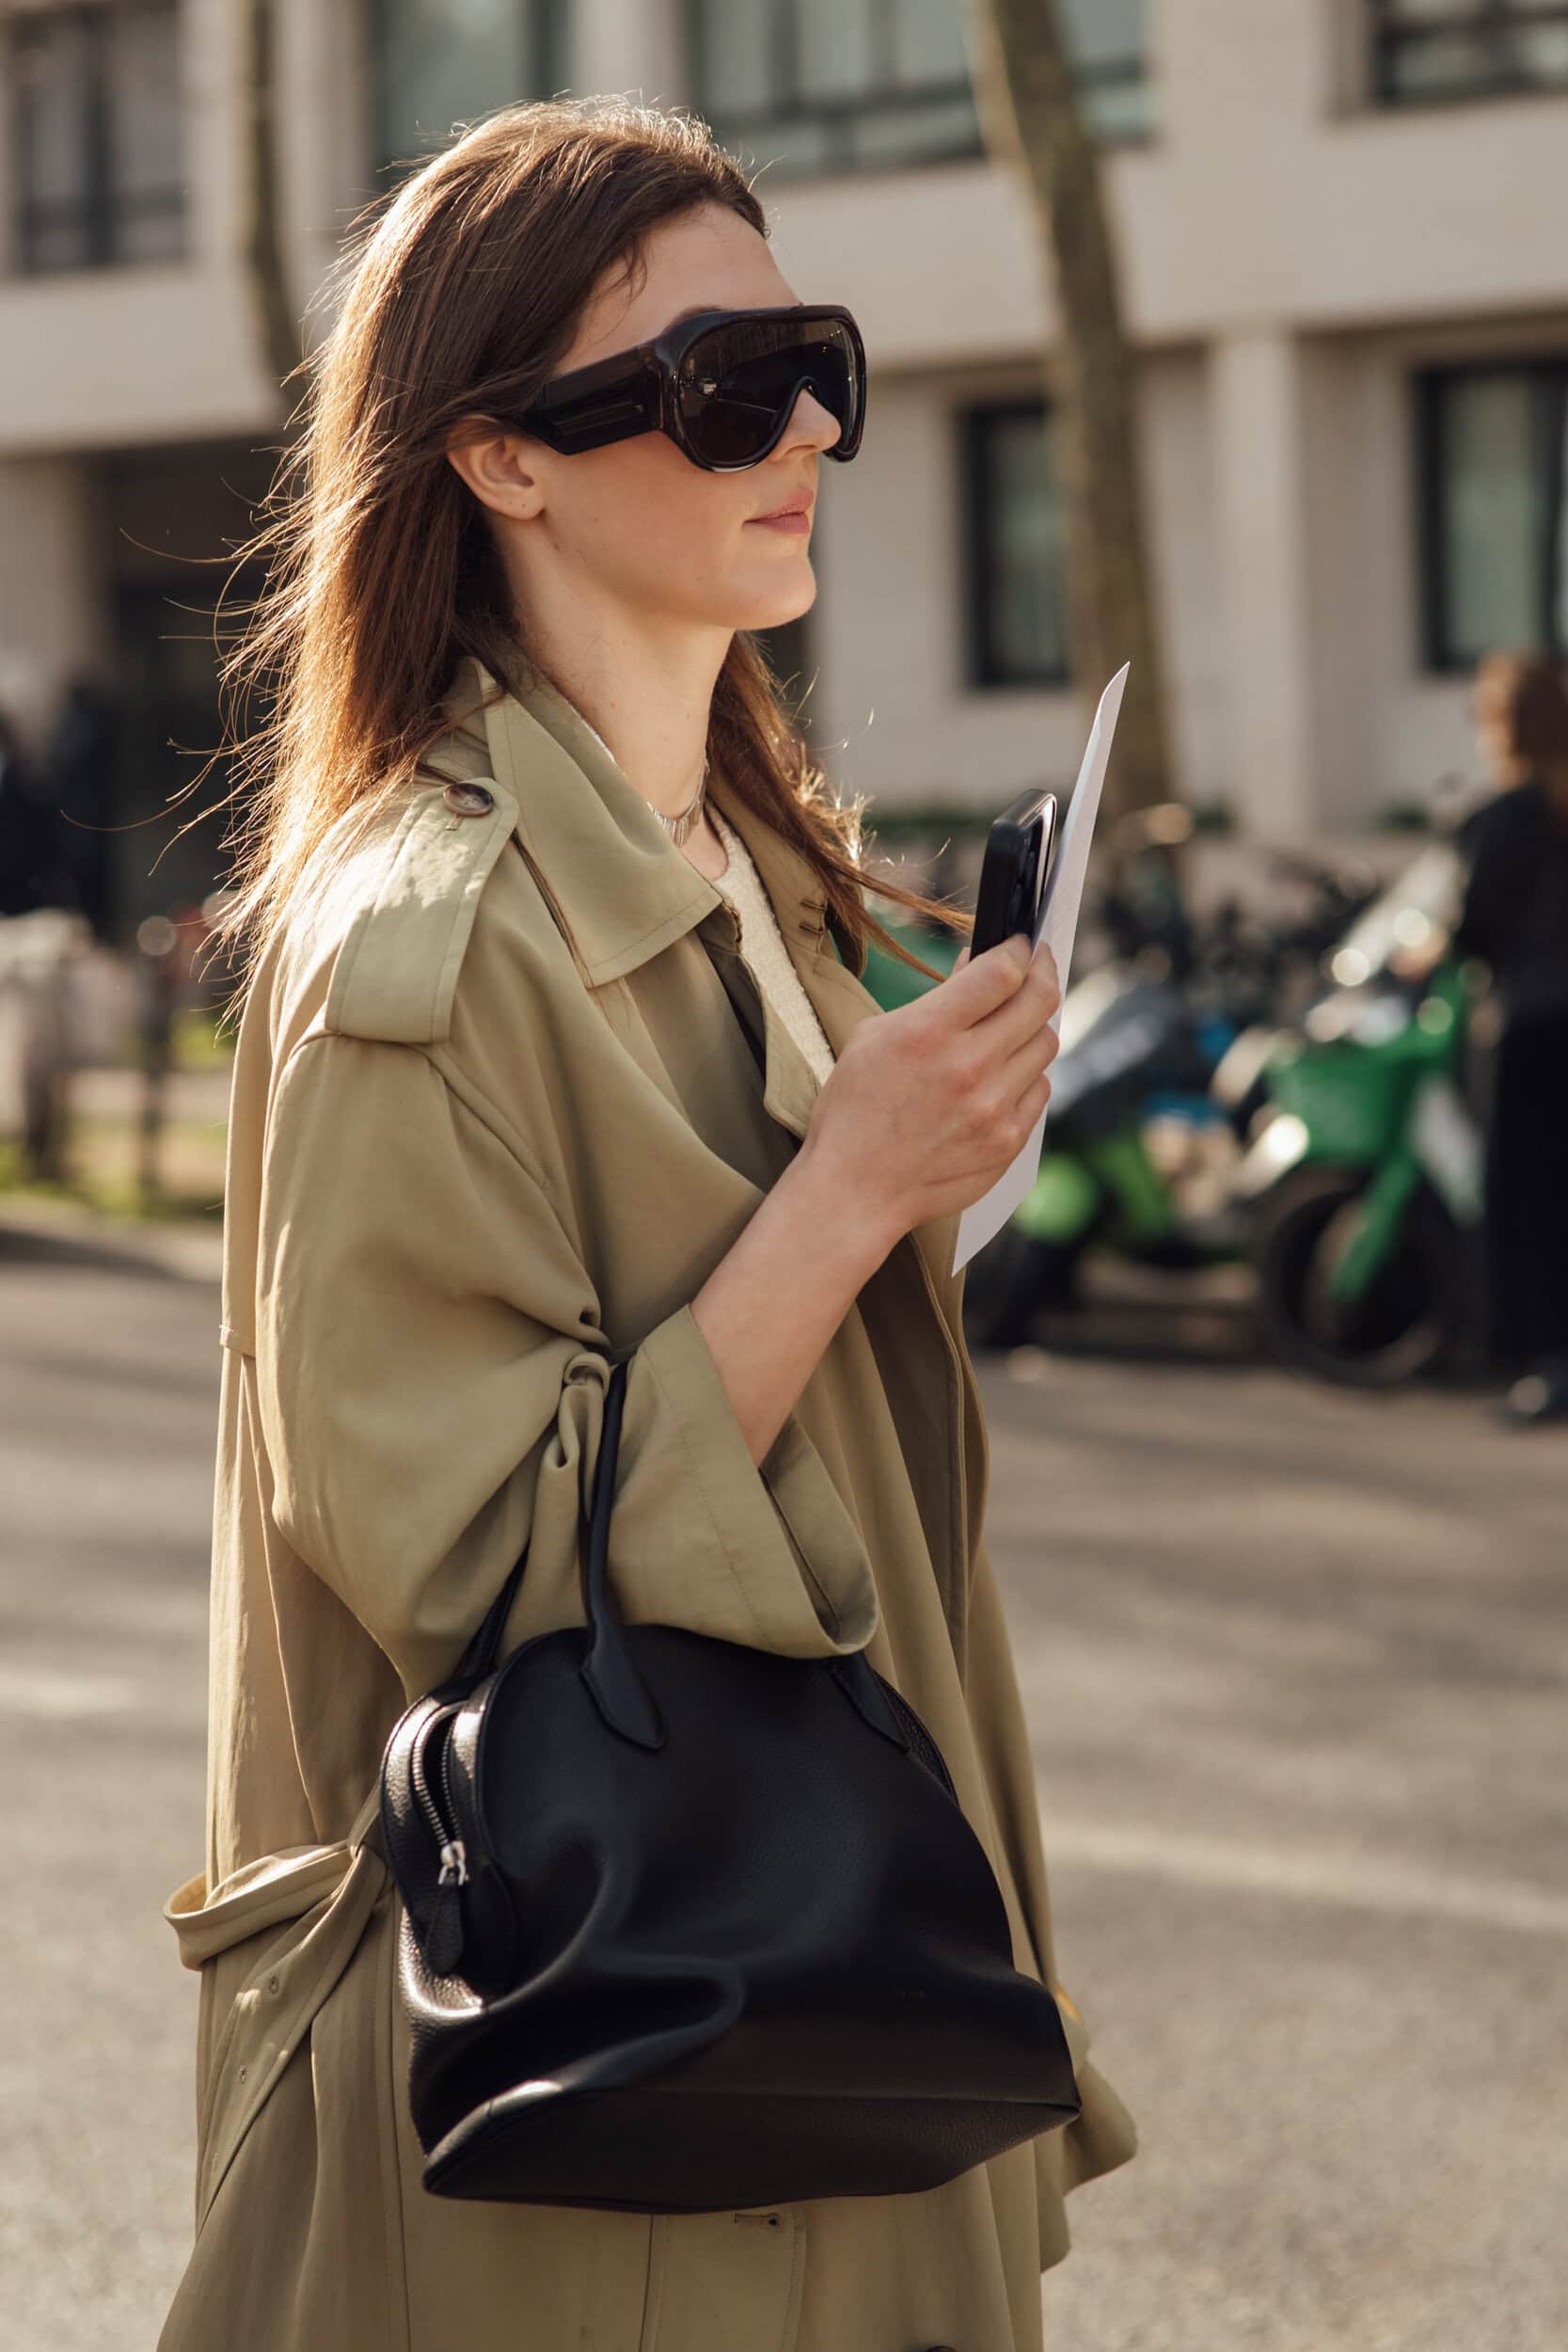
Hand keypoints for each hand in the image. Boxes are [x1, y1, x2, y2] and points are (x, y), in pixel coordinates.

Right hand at [803, 931, 1060, 1245]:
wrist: (855, 1189)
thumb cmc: (855, 1109)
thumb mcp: (874, 1036)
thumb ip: (934, 1000)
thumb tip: (978, 966)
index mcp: (929, 1032)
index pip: (1004, 971)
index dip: (1020, 949)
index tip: (1022, 944)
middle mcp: (969, 1068)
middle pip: (1039, 1002)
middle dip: (1042, 973)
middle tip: (1038, 965)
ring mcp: (994, 1108)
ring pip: (1046, 1044)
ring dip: (1032, 1026)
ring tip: (1012, 1024)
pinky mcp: (1008, 1140)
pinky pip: (1040, 1089)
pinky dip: (1026, 1074)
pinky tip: (1002, 1074)